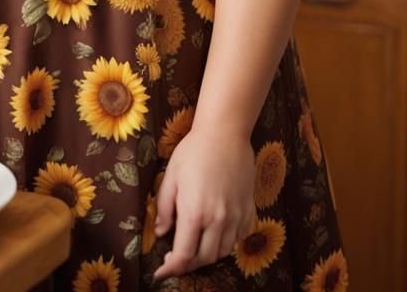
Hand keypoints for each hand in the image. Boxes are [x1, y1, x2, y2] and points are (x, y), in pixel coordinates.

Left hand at [152, 126, 255, 280]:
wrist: (225, 135)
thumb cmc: (193, 152)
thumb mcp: (171, 176)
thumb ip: (165, 208)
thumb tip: (161, 232)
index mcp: (195, 213)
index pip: (183, 254)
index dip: (171, 269)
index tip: (160, 273)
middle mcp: (218, 221)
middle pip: (205, 258)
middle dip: (188, 265)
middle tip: (175, 260)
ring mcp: (237, 218)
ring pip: (223, 252)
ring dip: (207, 255)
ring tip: (193, 247)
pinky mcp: (249, 212)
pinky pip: (238, 238)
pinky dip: (225, 243)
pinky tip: (214, 233)